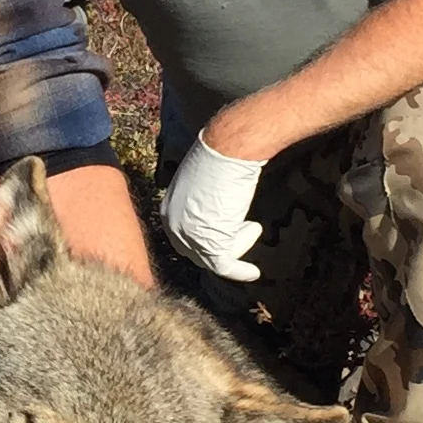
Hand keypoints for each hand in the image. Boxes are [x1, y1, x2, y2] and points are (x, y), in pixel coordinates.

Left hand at [160, 133, 266, 281]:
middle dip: (222, 244)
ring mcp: (189, 236)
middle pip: (196, 251)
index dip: (206, 239)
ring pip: (214, 257)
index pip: (184, 236)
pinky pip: (224, 265)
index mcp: (168, 209)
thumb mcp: (201, 181)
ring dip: (238, 244)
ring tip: (254, 227)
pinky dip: (240, 271)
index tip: (228, 234)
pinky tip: (253, 273)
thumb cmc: (220, 157)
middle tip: (245, 230)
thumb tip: (213, 207)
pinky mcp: (209, 243)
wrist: (229, 150)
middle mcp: (173, 225)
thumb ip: (201, 200)